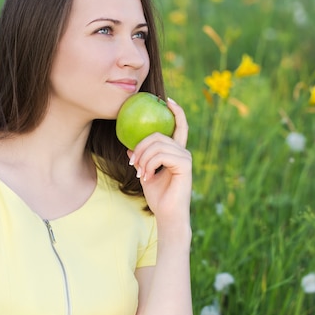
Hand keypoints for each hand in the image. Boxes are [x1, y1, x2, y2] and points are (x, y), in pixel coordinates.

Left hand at [127, 97, 191, 224]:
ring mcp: (185, 157)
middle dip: (141, 147)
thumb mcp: (145, 174)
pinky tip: (147, 176)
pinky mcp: (185, 165)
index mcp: (176, 152)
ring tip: (140, 173)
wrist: (167, 215)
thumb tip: (129, 147)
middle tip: (133, 164)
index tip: (166, 99)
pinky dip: (149, 164)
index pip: (179, 126)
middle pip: (158, 135)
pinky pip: (161, 155)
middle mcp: (183, 152)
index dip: (176, 111)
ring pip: (158, 145)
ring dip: (143, 158)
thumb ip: (141, 159)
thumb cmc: (158, 197)